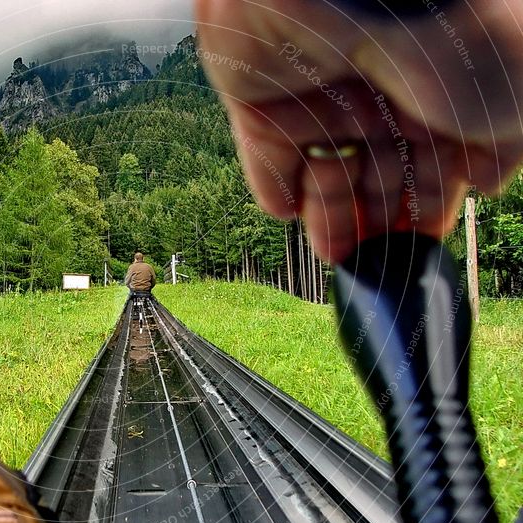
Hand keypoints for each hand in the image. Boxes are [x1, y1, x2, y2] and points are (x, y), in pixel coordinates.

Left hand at [195, 0, 522, 261]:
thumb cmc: (430, 25)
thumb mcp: (504, 87)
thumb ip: (503, 142)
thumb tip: (490, 181)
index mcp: (431, 89)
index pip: (430, 164)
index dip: (428, 207)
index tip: (421, 245)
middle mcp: (373, 94)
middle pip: (376, 175)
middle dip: (379, 220)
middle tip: (377, 261)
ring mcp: (314, 98)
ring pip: (325, 177)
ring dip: (332, 219)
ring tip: (338, 254)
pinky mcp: (259, 104)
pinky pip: (268, 163)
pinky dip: (281, 192)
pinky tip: (292, 213)